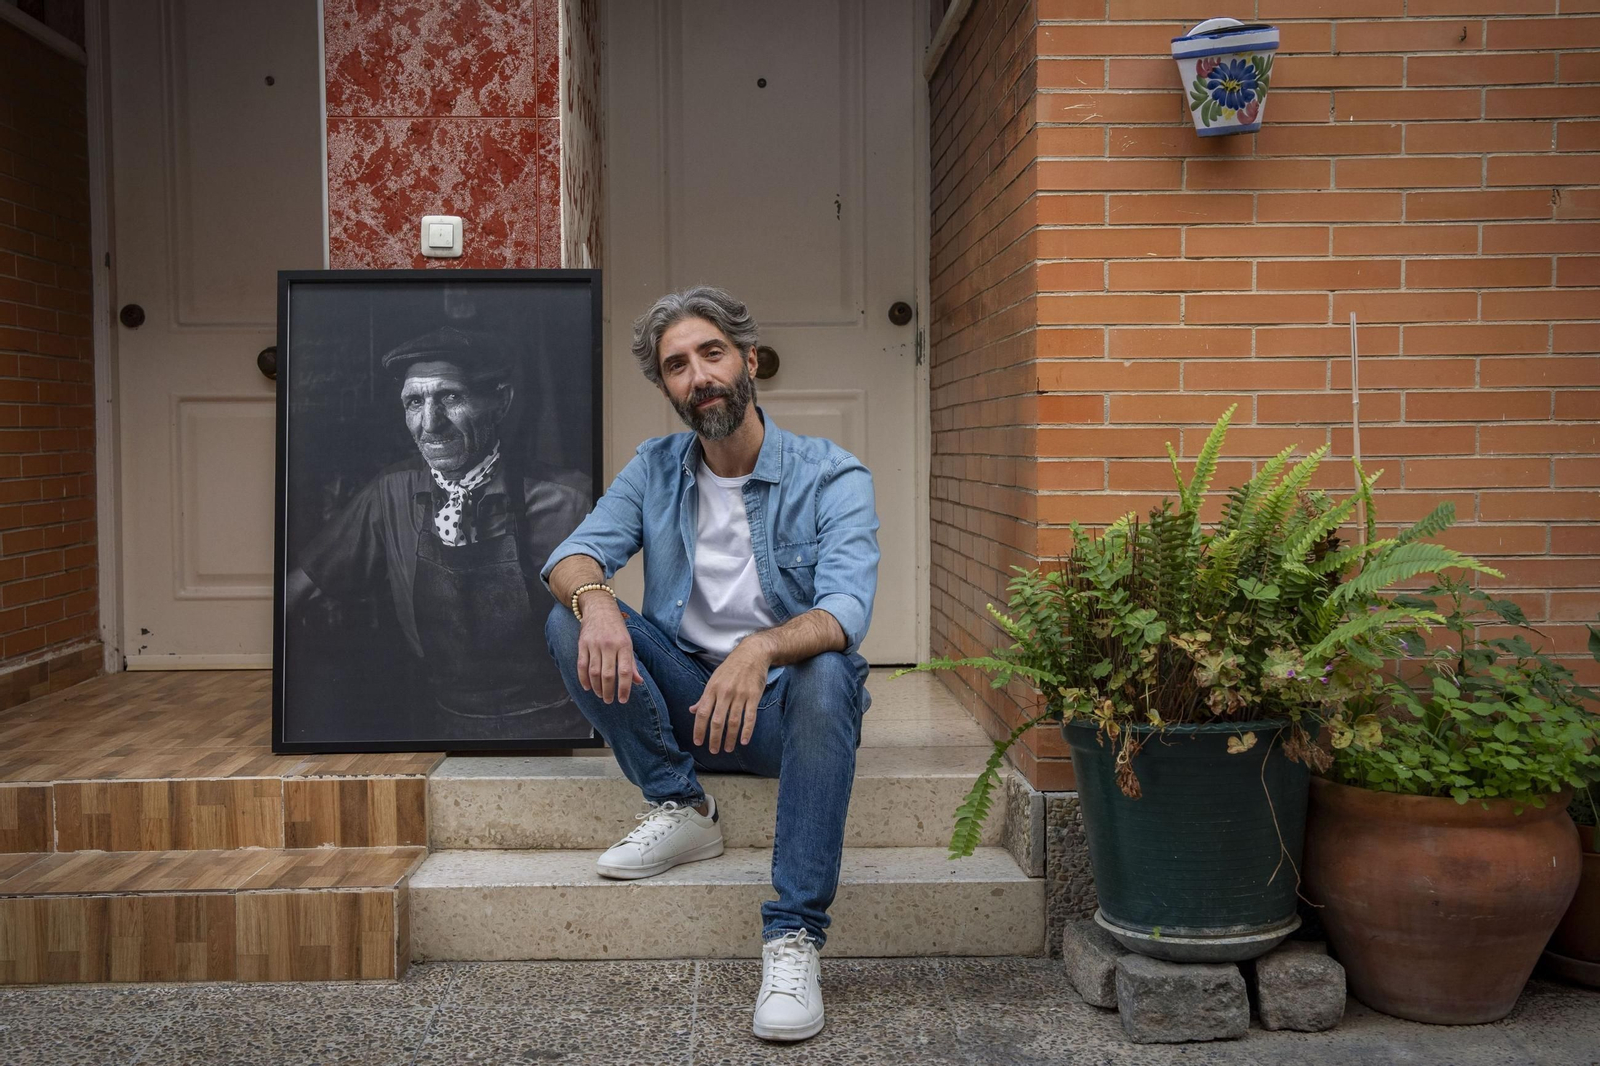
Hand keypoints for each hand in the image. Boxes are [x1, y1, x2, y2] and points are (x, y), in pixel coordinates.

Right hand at [576, 602, 642, 703]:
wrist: (599, 608)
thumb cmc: (617, 629)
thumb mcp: (628, 643)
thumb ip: (632, 664)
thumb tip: (638, 682)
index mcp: (624, 645)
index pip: (625, 671)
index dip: (624, 688)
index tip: (622, 699)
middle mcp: (609, 645)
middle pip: (607, 674)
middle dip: (608, 691)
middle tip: (609, 700)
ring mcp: (594, 645)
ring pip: (594, 672)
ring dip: (596, 687)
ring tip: (600, 695)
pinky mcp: (582, 644)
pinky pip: (581, 665)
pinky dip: (583, 679)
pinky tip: (588, 687)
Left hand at [692, 638, 771, 753]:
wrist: (752, 654)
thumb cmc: (731, 668)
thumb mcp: (714, 679)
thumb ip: (704, 697)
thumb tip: (692, 710)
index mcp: (712, 689)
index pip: (702, 713)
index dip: (699, 729)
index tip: (698, 742)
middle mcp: (725, 693)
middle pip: (717, 721)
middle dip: (714, 738)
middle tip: (713, 751)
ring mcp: (740, 695)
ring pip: (733, 722)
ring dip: (730, 738)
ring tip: (727, 749)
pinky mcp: (754, 696)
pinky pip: (750, 717)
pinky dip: (747, 731)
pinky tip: (744, 741)